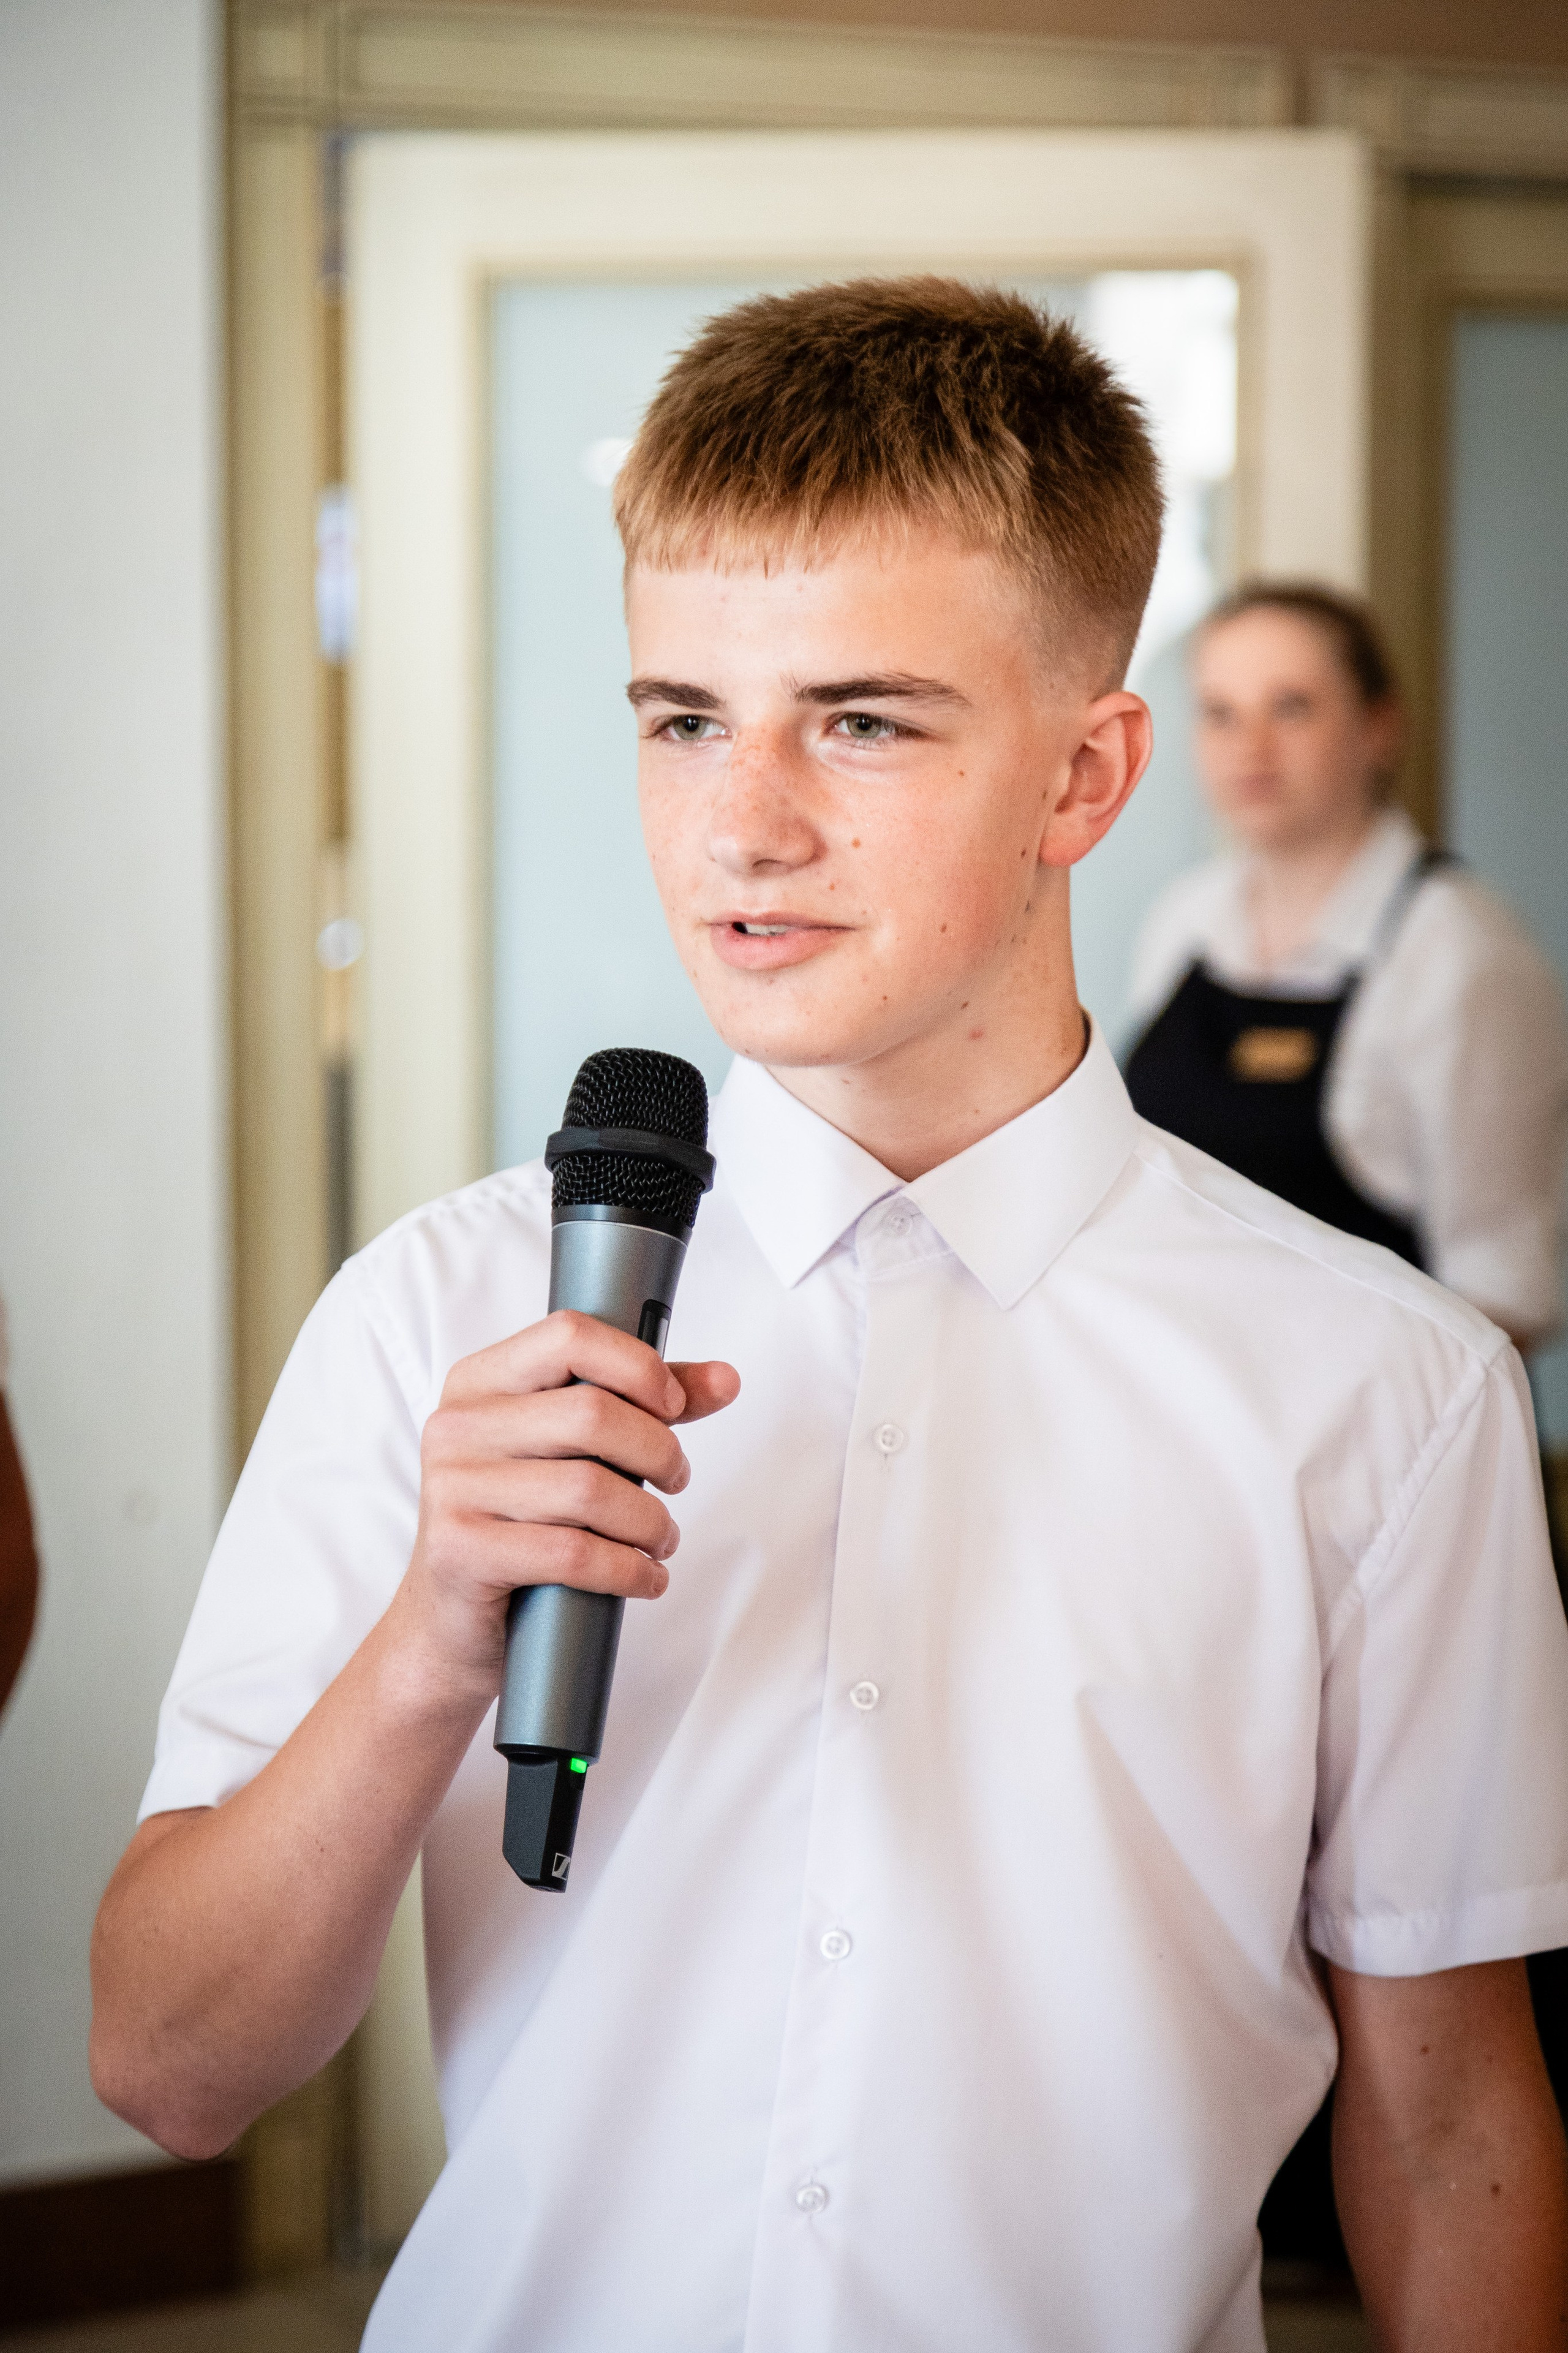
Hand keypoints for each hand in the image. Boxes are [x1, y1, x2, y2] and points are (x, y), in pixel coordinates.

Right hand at [392, 1312, 739, 1702]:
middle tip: (676, 1481)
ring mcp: (452, 1489)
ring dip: (649, 1522)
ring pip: (589, 1490)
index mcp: (480, 1382)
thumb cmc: (520, 1523)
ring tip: (661, 1538)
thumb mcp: (571, 1452)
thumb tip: (726, 1379)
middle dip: (659, 1453)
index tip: (672, 1405)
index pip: (570, 1336)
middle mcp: (458, 1426)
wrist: (452, 1624)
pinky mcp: (461, 1552)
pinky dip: (627, 1570)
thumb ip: (642, 1406)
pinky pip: (572, 1554)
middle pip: (592, 1415)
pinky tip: (644, 1577)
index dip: (638, 1365)